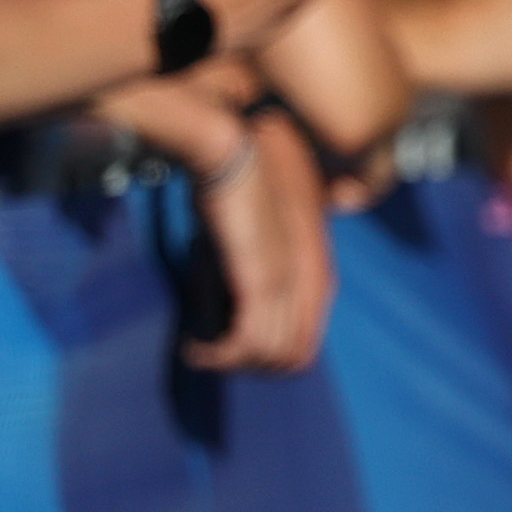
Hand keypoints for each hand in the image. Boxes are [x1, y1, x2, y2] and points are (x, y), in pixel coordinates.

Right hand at [184, 116, 335, 372]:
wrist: (230, 145)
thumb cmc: (239, 177)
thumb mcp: (264, 224)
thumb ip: (265, 258)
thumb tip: (240, 289)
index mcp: (317, 267)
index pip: (307, 339)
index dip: (269, 354)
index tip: (233, 347)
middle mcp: (311, 280)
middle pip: (293, 357)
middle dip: (252, 366)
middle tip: (215, 354)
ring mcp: (288, 281)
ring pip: (271, 356)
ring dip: (232, 364)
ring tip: (201, 352)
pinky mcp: (259, 280)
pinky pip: (246, 343)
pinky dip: (218, 356)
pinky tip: (194, 348)